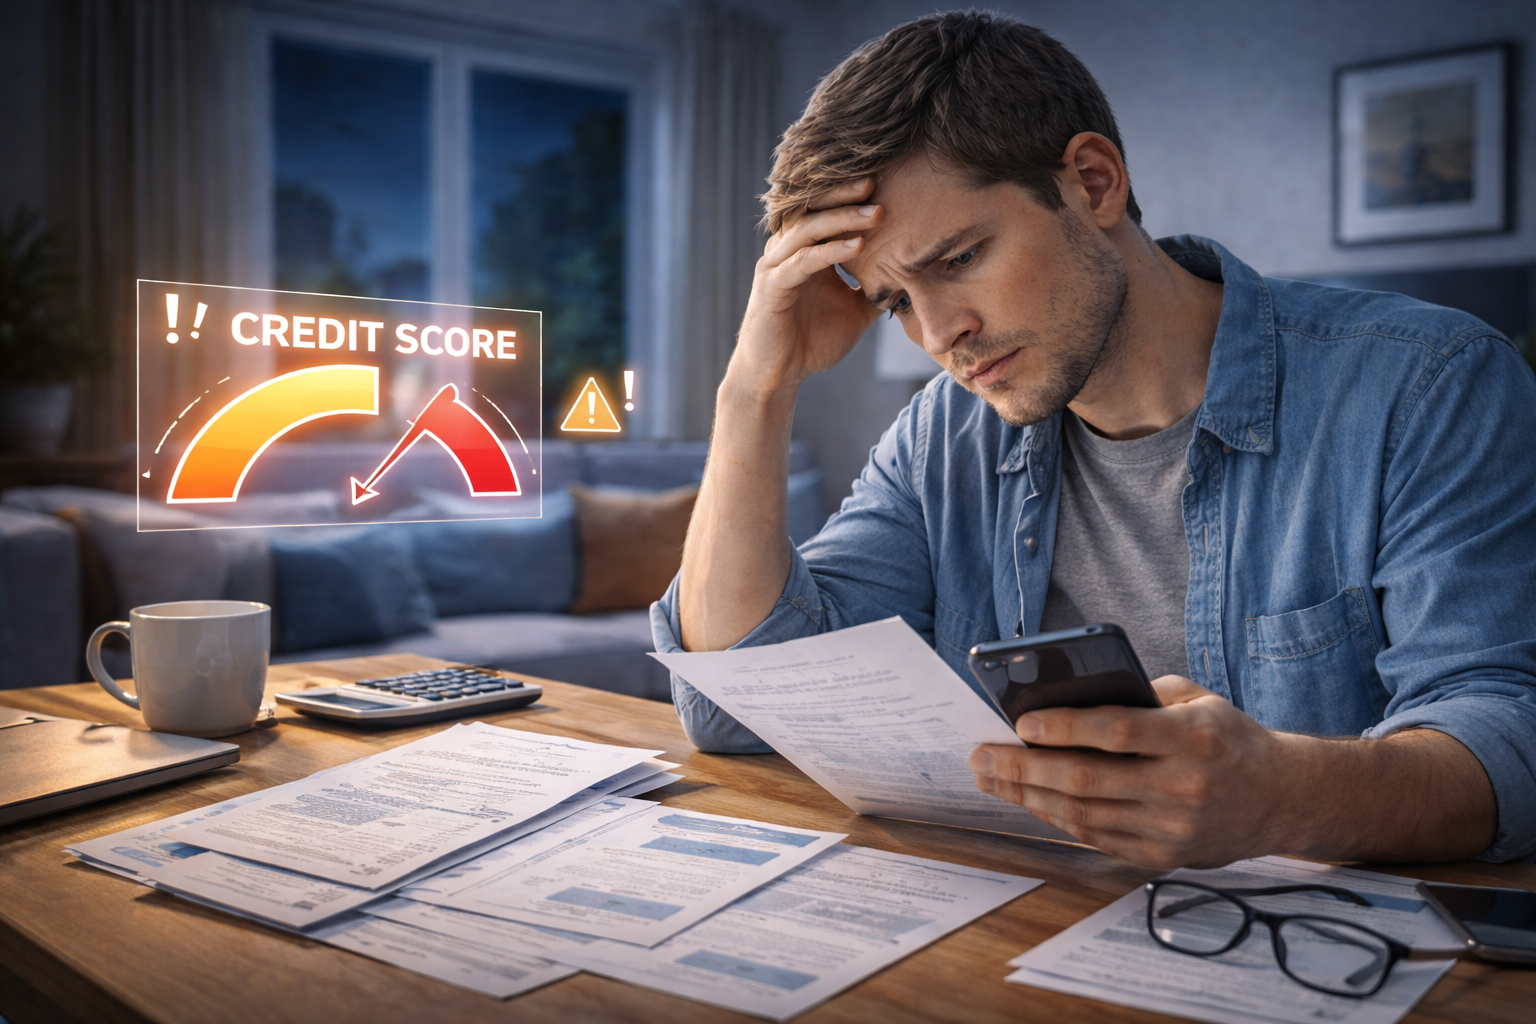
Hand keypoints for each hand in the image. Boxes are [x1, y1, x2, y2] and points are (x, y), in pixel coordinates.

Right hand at [728, 178, 884, 397]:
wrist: (777, 376)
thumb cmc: (810, 343)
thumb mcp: (854, 312)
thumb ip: (874, 291)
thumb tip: (911, 280)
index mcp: (804, 251)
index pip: (825, 211)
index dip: (850, 197)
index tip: (887, 184)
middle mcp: (786, 251)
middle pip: (812, 207)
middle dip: (844, 194)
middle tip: (877, 181)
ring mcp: (776, 266)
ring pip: (807, 229)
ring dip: (842, 218)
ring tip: (875, 212)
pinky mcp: (772, 287)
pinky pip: (802, 261)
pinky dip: (830, 251)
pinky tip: (858, 245)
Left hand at [968, 676, 1295, 868]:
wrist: (1282, 799)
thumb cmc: (1228, 738)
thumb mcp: (1198, 700)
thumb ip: (1140, 695)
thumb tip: (1068, 697)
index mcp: (1194, 738)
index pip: (1117, 731)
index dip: (1064, 727)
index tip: (1019, 721)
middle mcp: (1184, 786)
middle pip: (1088, 779)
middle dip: (1024, 768)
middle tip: (982, 756)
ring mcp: (1174, 827)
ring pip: (1085, 814)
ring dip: (1029, 796)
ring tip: (992, 778)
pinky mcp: (1165, 855)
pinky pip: (1098, 838)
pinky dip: (1058, 819)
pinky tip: (1030, 800)